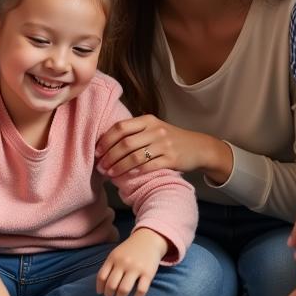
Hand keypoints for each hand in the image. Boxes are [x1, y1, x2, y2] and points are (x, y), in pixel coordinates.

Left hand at [96, 115, 230, 182]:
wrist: (198, 147)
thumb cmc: (170, 139)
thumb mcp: (154, 128)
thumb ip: (134, 131)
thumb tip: (105, 143)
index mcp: (148, 120)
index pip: (120, 127)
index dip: (106, 140)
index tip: (96, 151)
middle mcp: (155, 130)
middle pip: (125, 144)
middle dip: (109, 157)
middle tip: (100, 167)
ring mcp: (164, 145)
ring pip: (134, 157)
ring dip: (118, 167)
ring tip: (109, 174)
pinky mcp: (171, 159)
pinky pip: (149, 166)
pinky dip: (135, 171)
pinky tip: (127, 175)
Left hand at [96, 229, 167, 295]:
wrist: (149, 239)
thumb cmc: (129, 250)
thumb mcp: (116, 254)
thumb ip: (109, 266)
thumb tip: (101, 286)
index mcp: (113, 258)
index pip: (102, 277)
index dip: (100, 287)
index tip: (101, 293)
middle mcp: (123, 263)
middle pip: (111, 285)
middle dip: (108, 295)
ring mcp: (136, 268)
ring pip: (124, 289)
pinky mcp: (148, 273)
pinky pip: (141, 289)